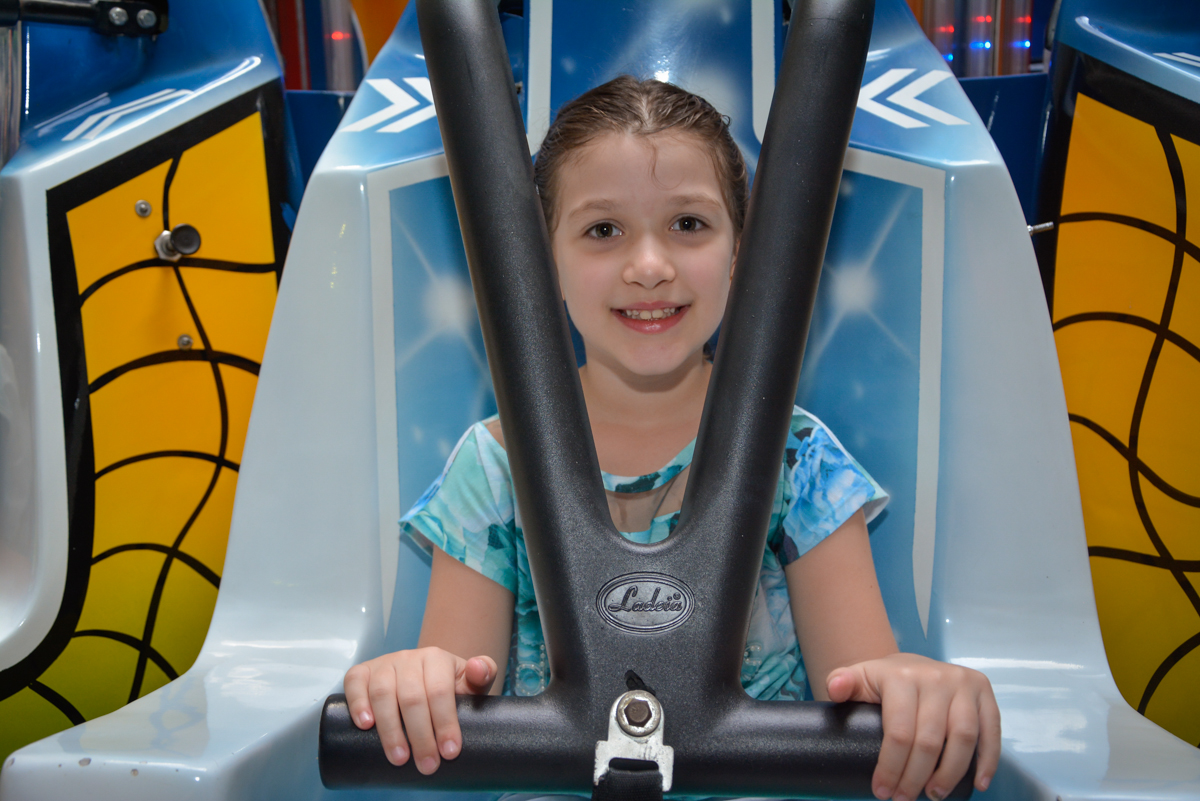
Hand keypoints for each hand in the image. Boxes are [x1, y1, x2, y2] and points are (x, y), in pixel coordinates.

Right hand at [343, 648, 497, 774]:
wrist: (423, 678)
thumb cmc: (449, 687)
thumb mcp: (469, 683)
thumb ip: (483, 674)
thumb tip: (478, 667)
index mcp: (437, 658)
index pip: (440, 691)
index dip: (445, 723)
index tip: (450, 752)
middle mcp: (408, 658)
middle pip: (412, 697)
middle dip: (420, 735)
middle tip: (427, 765)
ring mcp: (383, 664)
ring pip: (383, 693)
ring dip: (390, 729)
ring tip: (399, 758)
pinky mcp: (362, 672)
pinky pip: (355, 683)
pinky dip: (357, 703)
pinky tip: (365, 726)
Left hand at [826, 653, 999, 800]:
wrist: (911, 664)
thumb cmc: (883, 681)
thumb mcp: (858, 678)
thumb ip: (840, 682)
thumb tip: (835, 690)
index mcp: (901, 675)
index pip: (898, 731)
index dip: (890, 767)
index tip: (882, 791)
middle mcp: (936, 676)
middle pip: (930, 740)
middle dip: (916, 777)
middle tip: (904, 798)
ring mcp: (963, 683)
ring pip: (963, 737)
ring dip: (950, 774)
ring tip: (934, 795)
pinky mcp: (984, 691)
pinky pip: (992, 730)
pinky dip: (988, 760)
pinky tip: (979, 783)